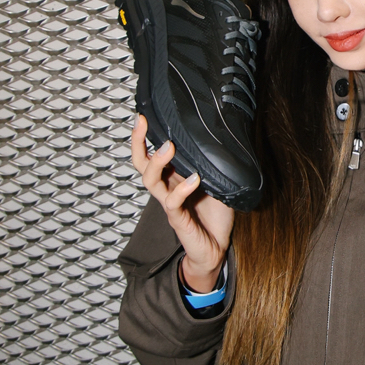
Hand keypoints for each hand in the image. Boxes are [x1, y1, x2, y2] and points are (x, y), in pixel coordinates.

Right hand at [130, 117, 233, 292]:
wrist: (215, 247)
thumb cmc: (215, 215)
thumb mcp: (217, 182)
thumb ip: (215, 164)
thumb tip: (226, 136)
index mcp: (172, 178)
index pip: (150, 155)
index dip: (142, 137)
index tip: (142, 117)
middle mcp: (166, 188)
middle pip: (141, 164)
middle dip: (138, 143)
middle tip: (143, 124)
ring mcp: (170, 203)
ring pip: (151, 181)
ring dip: (158, 162)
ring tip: (170, 147)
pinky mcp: (177, 218)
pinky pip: (173, 202)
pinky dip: (182, 189)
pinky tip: (193, 179)